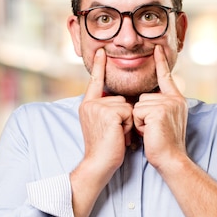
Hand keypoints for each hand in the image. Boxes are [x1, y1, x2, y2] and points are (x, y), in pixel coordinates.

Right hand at [79, 49, 133, 178]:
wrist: (99, 164)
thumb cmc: (106, 149)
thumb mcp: (104, 126)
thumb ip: (109, 111)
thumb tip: (125, 103)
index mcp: (88, 105)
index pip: (95, 82)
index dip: (99, 66)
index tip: (101, 51)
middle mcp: (90, 103)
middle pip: (121, 99)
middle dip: (125, 117)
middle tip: (115, 134)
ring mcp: (97, 107)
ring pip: (127, 106)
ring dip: (127, 122)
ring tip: (117, 135)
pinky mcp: (107, 113)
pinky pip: (129, 112)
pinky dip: (129, 125)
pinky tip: (119, 136)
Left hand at [133, 45, 187, 169]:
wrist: (171, 159)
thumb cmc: (163, 145)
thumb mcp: (163, 121)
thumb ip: (158, 108)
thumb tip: (143, 101)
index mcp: (177, 100)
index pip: (166, 77)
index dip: (161, 63)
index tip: (157, 48)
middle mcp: (174, 100)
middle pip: (144, 97)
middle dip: (142, 115)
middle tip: (153, 130)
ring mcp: (168, 104)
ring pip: (139, 105)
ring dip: (140, 121)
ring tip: (152, 132)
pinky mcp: (159, 111)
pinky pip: (137, 112)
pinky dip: (139, 125)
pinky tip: (149, 133)